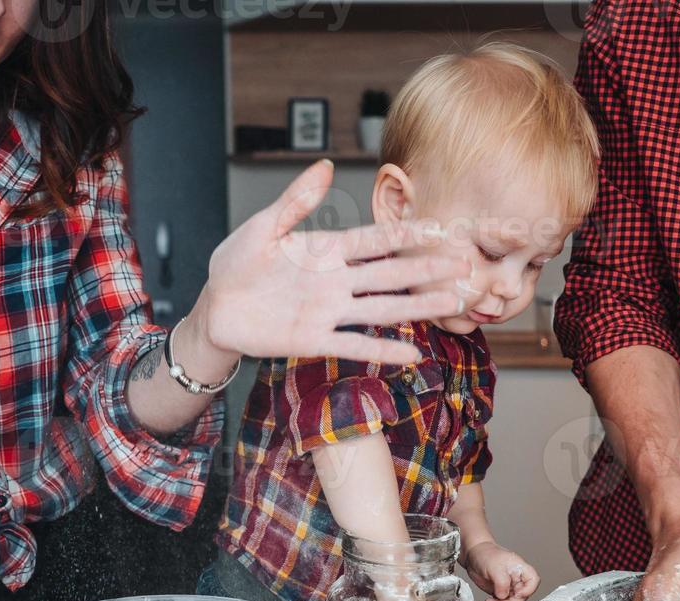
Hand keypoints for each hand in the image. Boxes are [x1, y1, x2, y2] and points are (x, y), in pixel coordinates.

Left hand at [193, 160, 470, 364]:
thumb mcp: (263, 227)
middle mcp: (336, 282)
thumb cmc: (236, 264)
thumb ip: (296, 202)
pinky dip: (382, 350)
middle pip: (390, 274)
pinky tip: (412, 354)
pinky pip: (354, 344)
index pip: (375, 240)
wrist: (215, 309)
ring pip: (382, 309)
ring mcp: (328, 312)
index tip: (439, 229)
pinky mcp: (314, 339)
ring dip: (417, 307)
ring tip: (451, 303)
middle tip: (464, 266)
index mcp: (326, 250)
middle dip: (426, 270)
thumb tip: (324, 166)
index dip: (406, 234)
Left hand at [462, 542, 539, 600]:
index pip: (533, 580)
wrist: (473, 556)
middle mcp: (517, 578)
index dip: (529, 590)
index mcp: (520, 568)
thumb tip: (503, 596)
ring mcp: (509, 586)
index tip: (518, 594)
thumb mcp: (494, 566)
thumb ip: (501, 582)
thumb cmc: (486, 554)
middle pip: (522, 596)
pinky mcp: (501, 592)